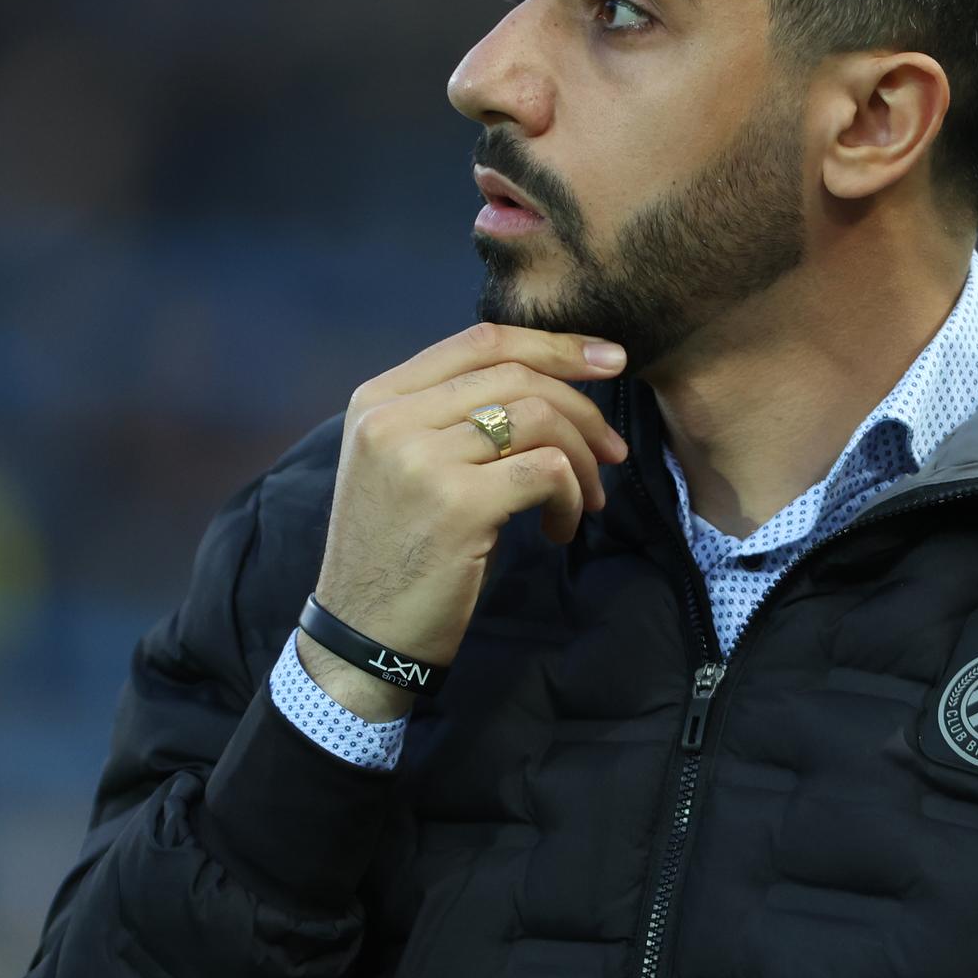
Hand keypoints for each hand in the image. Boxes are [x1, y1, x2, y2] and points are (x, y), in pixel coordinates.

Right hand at [297, 323, 629, 720]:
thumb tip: (553, 384)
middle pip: (517, 375)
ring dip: (581, 460)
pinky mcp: (458, 504)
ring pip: (539, 419)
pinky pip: (547, 472)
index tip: (609, 358)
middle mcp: (393, 418)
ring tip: (584, 501)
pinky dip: (571, 498)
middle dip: (584, 408)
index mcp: (378, 399)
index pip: (481, 341)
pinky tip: (559, 529)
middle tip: (613, 451)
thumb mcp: (406, 465)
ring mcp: (422, 459)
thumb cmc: (400, 551)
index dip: (555, 344)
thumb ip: (455, 416)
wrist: (364, 636)